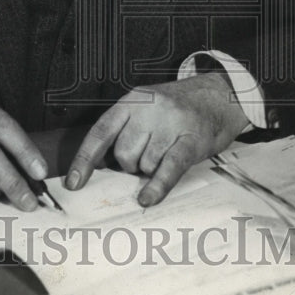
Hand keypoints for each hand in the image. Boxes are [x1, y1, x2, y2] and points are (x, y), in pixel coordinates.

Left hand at [65, 75, 248, 205]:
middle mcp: (149, 108)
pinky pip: (168, 168)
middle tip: (149, 155)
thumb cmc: (178, 109)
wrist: (220, 95)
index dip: (84, 160)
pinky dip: (157, 186)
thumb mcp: (146, 107)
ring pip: (145, 164)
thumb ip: (124, 129)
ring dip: (151, 170)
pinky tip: (147, 198)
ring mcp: (171, 123)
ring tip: (166, 153)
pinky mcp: (192, 139)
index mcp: (132, 100)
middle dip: (131, 165)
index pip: (101, 133)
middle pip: (123, 154)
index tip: (74, 184)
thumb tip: (100, 167)